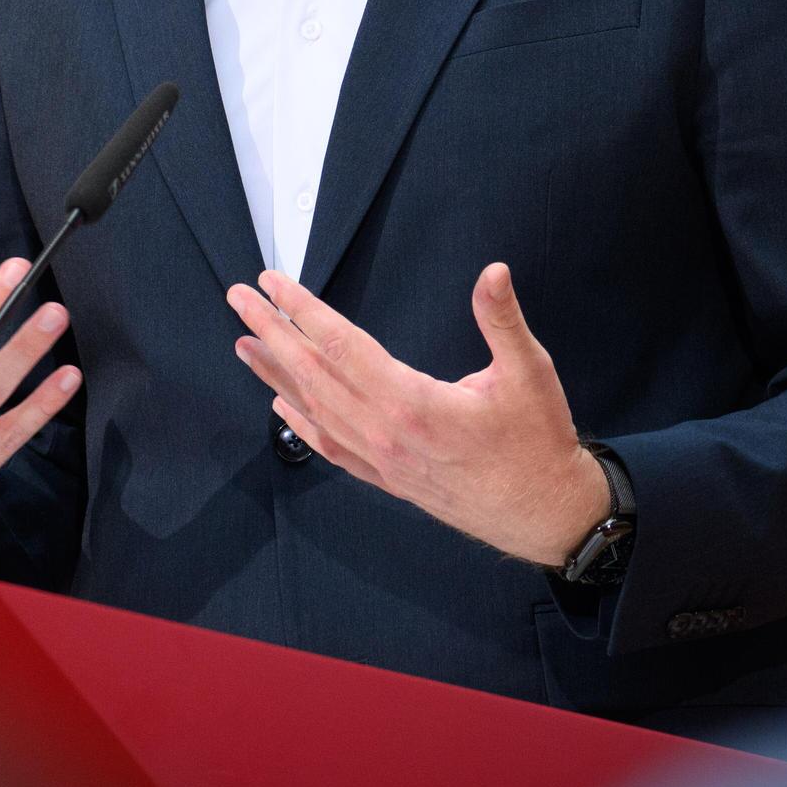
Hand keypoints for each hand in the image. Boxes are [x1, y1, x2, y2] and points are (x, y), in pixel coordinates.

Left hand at [227, 263, 611, 568]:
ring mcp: (382, 461)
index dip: (303, 311)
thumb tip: (492, 271)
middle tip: (239, 299)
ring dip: (276, 373)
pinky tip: (280, 403)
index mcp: (412, 404)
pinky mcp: (388, 479)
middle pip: (313, 375)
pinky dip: (301, 422)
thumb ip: (502, 320)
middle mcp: (385, 434)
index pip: (341, 346)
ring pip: (315, 411)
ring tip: (245, 343)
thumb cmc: (537, 444)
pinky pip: (331, 447)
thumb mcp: (530, 373)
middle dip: (272, 332)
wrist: (546, 515)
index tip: (273, 283)